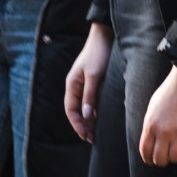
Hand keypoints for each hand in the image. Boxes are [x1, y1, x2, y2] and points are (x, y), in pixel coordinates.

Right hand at [64, 24, 112, 142]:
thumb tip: (85, 116)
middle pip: (76, 111)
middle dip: (83, 126)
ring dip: (89, 121)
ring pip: (84, 108)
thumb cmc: (98, 54)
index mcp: (72, 85)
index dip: (77, 124)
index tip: (85, 136)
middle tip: (92, 139)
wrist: (105, 36)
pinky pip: (92, 102)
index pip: (70, 110)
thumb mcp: (94, 76)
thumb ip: (89, 96)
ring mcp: (85, 85)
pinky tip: (101, 119)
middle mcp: (76, 87)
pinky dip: (95, 112)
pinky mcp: (94, 83)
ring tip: (96, 134)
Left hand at [138, 67, 176, 166]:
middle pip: (160, 159)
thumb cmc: (169, 92)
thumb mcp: (152, 108)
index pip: (145, 151)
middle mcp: (163, 131)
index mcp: (150, 125)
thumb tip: (151, 141)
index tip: (151, 161)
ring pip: (175, 159)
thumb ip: (150, 125)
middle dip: (161, 162)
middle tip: (165, 158)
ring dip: (175, 158)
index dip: (148, 159)